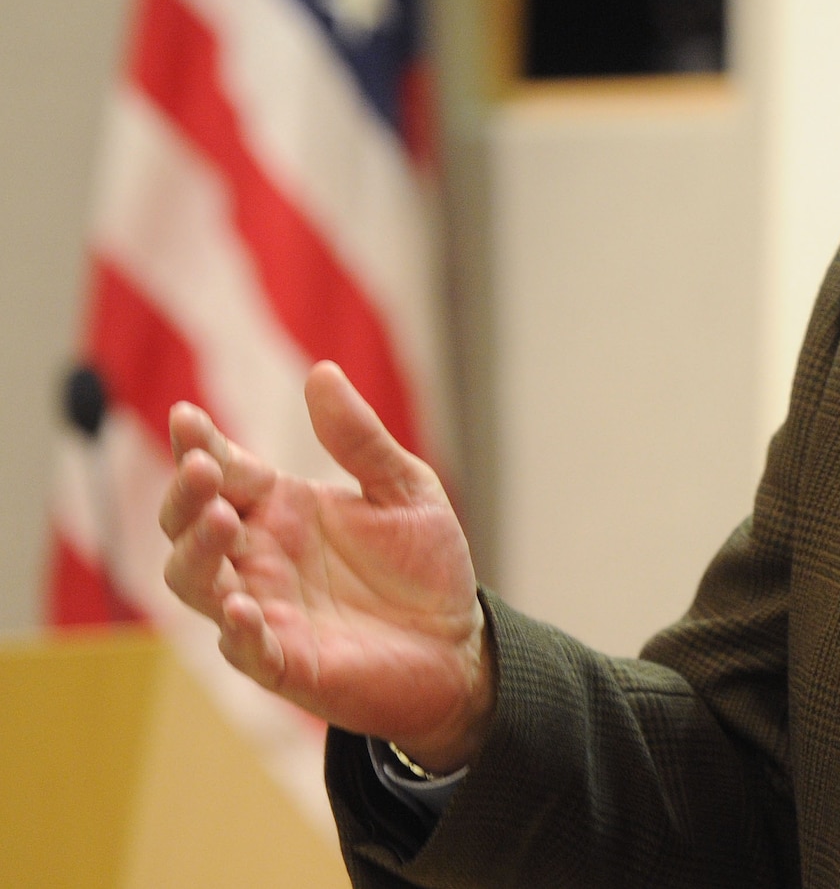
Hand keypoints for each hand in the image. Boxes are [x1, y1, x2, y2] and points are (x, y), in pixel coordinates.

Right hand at [159, 362, 492, 772]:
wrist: (459, 643)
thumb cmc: (424, 566)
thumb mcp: (405, 488)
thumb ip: (359, 439)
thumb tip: (321, 371)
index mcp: (281, 508)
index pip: (224, 469)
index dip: (199, 444)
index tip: (186, 416)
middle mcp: (260, 556)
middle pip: (190, 522)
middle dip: (186, 495)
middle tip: (202, 468)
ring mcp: (265, 609)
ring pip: (197, 582)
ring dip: (197, 552)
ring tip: (218, 519)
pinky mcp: (284, 662)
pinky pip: (243, 648)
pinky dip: (236, 628)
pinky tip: (241, 607)